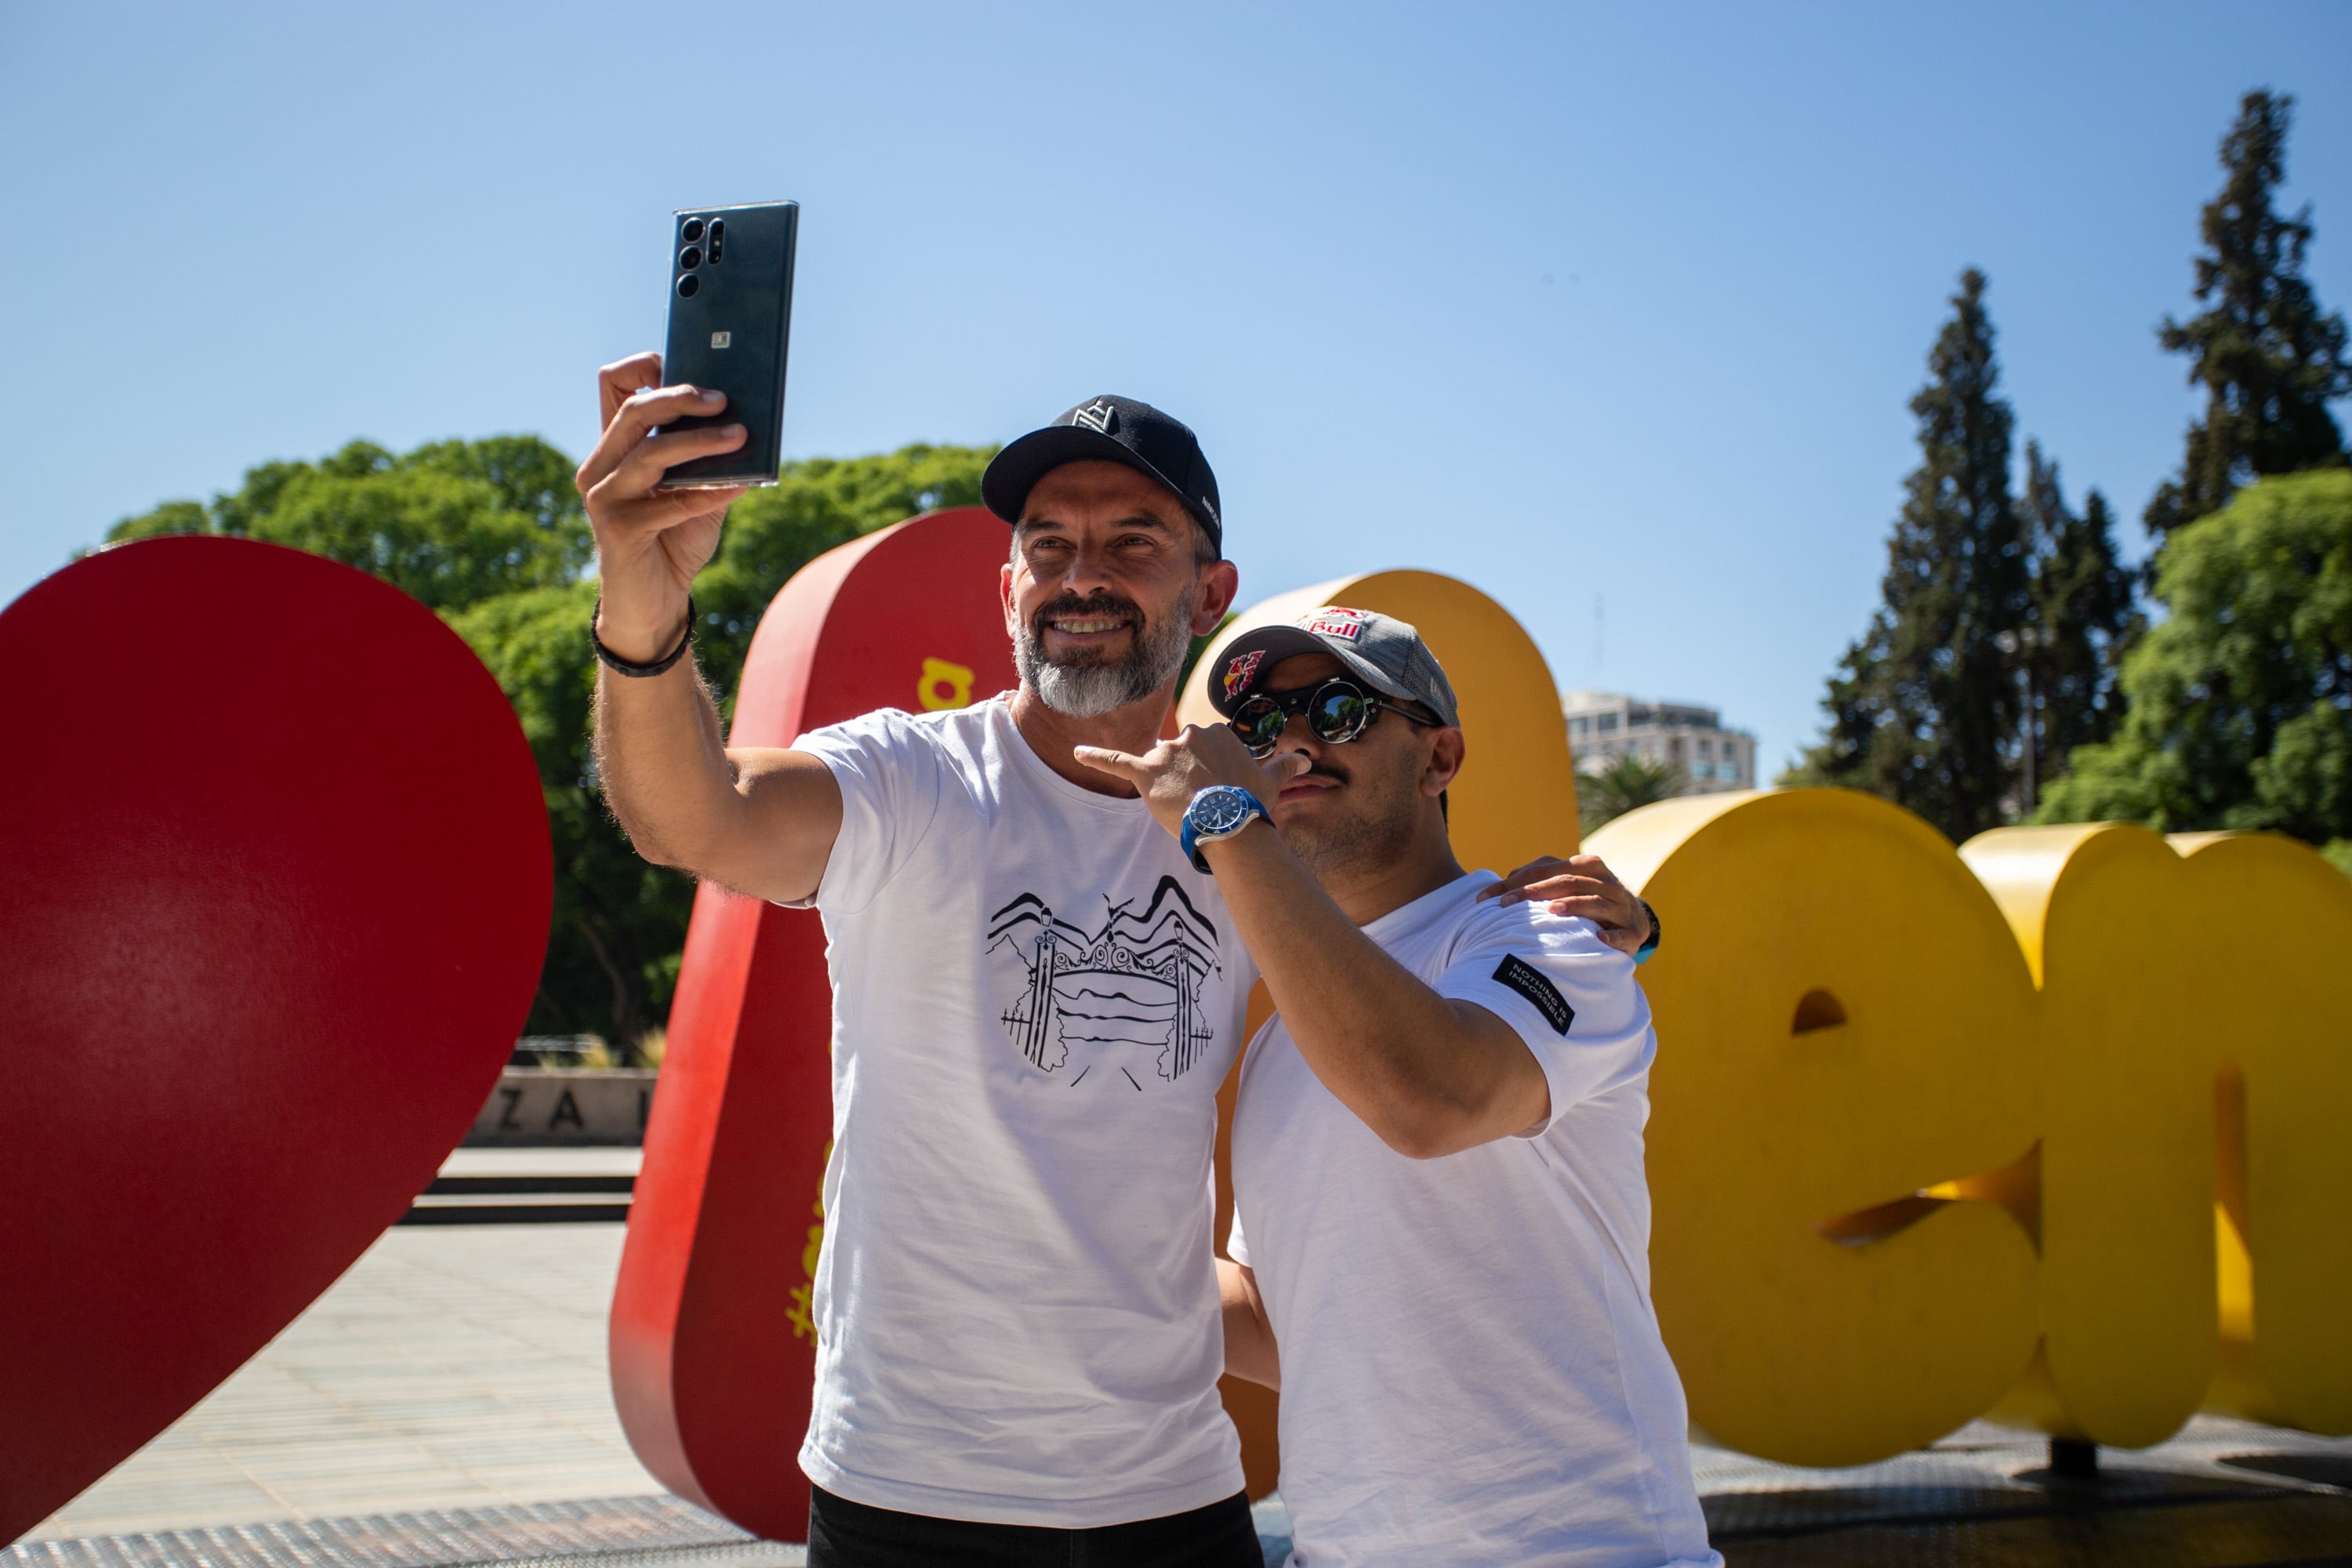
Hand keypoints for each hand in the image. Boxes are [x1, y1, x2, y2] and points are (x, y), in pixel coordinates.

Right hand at [575, 352, 751, 661]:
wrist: (655, 606)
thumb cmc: (676, 542)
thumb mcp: (700, 493)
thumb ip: (713, 460)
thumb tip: (750, 423)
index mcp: (615, 447)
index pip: (613, 384)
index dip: (646, 366)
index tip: (689, 363)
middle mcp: (600, 466)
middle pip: (633, 409)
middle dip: (680, 397)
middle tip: (724, 398)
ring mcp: (603, 497)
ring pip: (650, 452)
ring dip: (700, 443)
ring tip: (741, 437)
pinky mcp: (617, 530)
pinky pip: (668, 503)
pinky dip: (708, 493)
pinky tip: (742, 486)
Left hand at [1072, 725, 1309, 836]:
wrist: (1230, 824)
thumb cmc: (1250, 803)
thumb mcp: (1270, 782)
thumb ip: (1284, 767)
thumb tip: (1305, 760)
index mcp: (1216, 733)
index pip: (1203, 747)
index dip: (1207, 771)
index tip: (1216, 788)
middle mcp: (1190, 735)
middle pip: (1177, 754)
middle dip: (1183, 776)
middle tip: (1198, 800)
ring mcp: (1166, 754)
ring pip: (1156, 764)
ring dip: (1163, 783)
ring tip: (1179, 806)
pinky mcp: (1145, 773)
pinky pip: (1116, 762)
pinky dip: (1095, 757)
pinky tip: (1076, 753)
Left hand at [1479, 853, 1651, 956]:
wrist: (1634, 920)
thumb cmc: (1588, 902)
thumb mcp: (1567, 886)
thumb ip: (1538, 882)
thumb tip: (1501, 887)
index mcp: (1585, 866)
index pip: (1542, 869)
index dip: (1512, 883)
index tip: (1484, 899)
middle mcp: (1603, 881)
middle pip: (1565, 882)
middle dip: (1532, 892)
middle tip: (1504, 905)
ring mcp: (1620, 905)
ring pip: (1593, 901)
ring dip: (1573, 906)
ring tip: (1552, 910)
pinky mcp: (1633, 931)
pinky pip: (1622, 934)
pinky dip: (1611, 936)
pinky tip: (1598, 937)